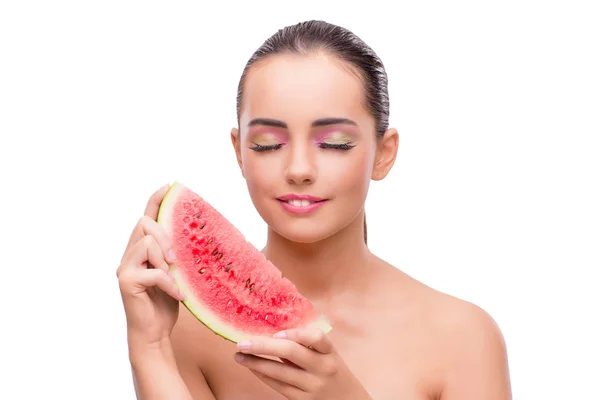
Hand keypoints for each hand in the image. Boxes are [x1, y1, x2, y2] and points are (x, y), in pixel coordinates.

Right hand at [116, 184, 184, 348]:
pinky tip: (178, 295)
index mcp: (141, 250)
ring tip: (176, 277)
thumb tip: (199, 236)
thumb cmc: (166, 304)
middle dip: (165, 235)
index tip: (169, 185)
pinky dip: (170, 282)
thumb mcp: (176, 273)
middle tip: (177, 259)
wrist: (154, 334)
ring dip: (166, 258)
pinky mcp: (126, 282)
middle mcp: (128, 255)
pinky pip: (154, 270)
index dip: (155, 199)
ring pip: (147, 242)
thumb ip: (176, 254)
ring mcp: (124, 268)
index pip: (146, 217)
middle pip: (144, 223)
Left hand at [234, 328, 371, 399]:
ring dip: (256, 363)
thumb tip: (272, 330)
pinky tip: (252, 368)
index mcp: (330, 352)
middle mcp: (323, 368)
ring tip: (239, 356)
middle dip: (263, 346)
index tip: (277, 332)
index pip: (317, 337)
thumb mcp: (327, 355)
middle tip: (242, 342)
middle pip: (291, 353)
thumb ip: (306, 344)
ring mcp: (313, 386)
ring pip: (280, 372)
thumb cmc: (331, 371)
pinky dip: (263, 375)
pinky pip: (279, 386)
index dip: (296, 334)